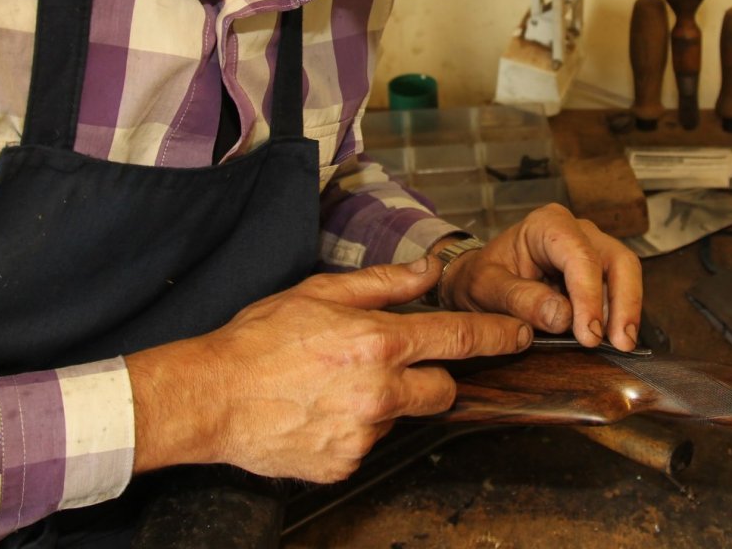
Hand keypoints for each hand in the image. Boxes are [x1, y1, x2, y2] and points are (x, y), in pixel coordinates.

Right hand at [123, 258, 529, 482]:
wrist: (211, 397)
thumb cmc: (258, 340)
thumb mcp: (320, 292)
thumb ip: (384, 283)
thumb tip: (428, 269)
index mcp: (378, 342)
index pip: (458, 339)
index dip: (496, 336)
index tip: (519, 335)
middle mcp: (379, 391)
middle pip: (443, 390)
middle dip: (433, 377)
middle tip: (394, 364)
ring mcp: (363, 433)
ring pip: (402, 417)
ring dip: (387, 403)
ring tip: (337, 387)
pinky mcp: (345, 463)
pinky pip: (368, 444)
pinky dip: (354, 429)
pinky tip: (321, 412)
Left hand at [437, 203, 641, 351]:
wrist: (479, 279)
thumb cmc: (481, 278)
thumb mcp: (485, 288)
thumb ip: (519, 299)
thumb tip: (562, 317)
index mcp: (547, 225)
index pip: (580, 256)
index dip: (589, 295)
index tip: (589, 334)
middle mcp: (577, 231)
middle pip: (617, 259)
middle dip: (624, 301)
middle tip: (620, 343)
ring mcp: (592, 248)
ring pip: (625, 273)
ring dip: (626, 310)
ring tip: (621, 345)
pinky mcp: (598, 271)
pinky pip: (619, 288)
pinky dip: (619, 314)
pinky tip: (614, 339)